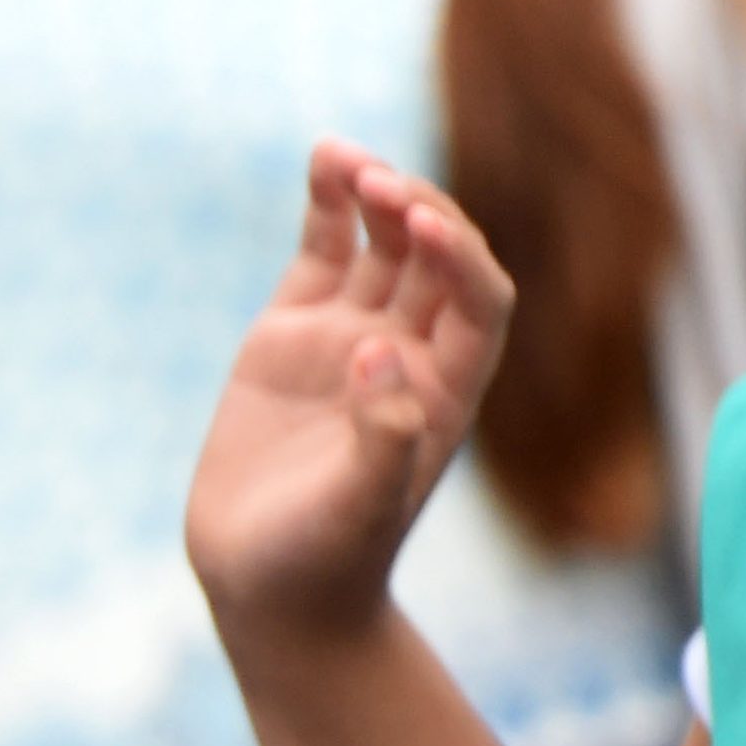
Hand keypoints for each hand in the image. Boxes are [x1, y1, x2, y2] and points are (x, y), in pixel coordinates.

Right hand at [184, 140, 515, 649]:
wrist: (266, 588)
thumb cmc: (323, 562)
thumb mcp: (356, 512)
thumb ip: (381, 436)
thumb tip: (379, 353)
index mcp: (447, 390)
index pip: (479, 299)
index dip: (461, 257)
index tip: (424, 229)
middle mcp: (410, 352)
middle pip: (438, 257)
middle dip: (419, 212)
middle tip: (381, 188)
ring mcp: (352, 337)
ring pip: (383, 242)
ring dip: (375, 193)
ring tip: (344, 157)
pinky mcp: (294, 333)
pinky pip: (324, 253)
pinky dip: (327, 206)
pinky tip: (324, 160)